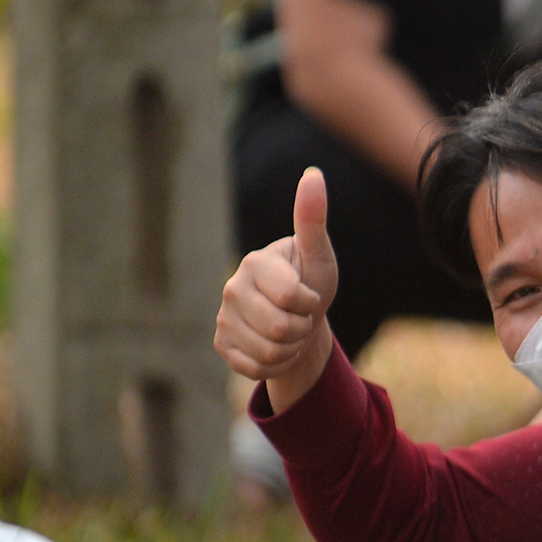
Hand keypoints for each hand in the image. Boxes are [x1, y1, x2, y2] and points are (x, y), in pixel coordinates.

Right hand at [214, 168, 339, 411]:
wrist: (301, 316)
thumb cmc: (311, 279)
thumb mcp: (318, 253)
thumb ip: (312, 217)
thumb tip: (313, 173)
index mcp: (254, 262)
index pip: (291, 298)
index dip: (310, 303)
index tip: (308, 294)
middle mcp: (231, 289)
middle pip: (281, 329)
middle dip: (303, 327)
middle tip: (300, 315)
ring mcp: (223, 318)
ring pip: (270, 352)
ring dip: (293, 347)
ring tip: (291, 330)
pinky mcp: (223, 345)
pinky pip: (256, 368)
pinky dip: (277, 364)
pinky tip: (277, 348)